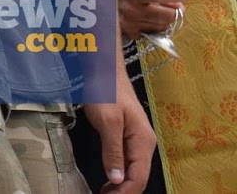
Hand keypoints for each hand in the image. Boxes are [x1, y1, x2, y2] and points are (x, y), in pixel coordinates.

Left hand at [81, 56, 155, 193]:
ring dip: (121, 185)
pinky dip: (119, 174)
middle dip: (124, 191)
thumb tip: (117, 180)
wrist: (105, 68)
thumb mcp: (107, 121)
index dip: (124, 192)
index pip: (138, 177)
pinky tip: (109, 180)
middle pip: (138, 177)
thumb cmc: (106, 91)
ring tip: (105, 193)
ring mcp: (137, 140)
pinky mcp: (127, 135)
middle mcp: (145, 144)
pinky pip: (127, 161)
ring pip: (134, 171)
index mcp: (143, 142)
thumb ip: (113, 151)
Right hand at [117, 0, 186, 39]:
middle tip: (177, 7)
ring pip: (163, 26)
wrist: (106, 2)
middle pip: (165, 15)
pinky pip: (155, 33)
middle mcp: (131, 9)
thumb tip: (178, 3)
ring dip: (167, 19)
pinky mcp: (132, 33)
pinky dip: (158, 27)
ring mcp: (131, 23)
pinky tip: (151, 20)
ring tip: (160, 12)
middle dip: (176, 11)